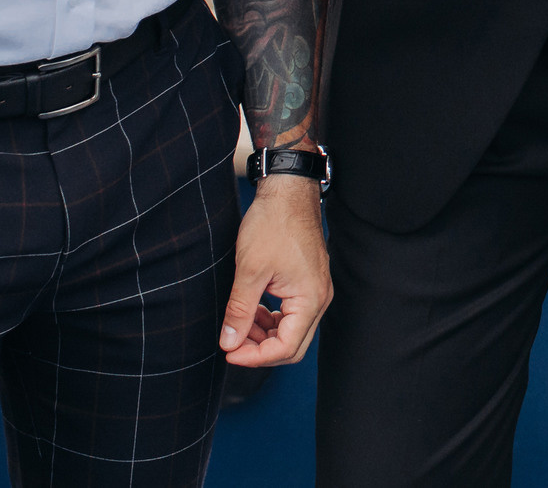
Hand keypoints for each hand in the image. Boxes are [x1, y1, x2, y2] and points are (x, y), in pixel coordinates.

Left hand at [218, 173, 332, 367]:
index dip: (255, 357)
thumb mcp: (250, 270)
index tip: (228, 352)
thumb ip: (240, 311)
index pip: (286, 347)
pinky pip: (292, 315)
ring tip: (238, 324)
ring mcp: (315, 290)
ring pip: (291, 331)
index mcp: (310, 299)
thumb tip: (229, 343)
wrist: (288, 191)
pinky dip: (271, 320)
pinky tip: (252, 311)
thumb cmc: (273, 224)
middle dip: (260, 350)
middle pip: (292, 345)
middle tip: (232, 343)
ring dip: (264, 335)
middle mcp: (319, 298)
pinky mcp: (308, 283)